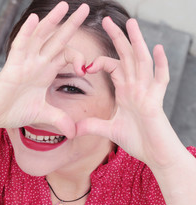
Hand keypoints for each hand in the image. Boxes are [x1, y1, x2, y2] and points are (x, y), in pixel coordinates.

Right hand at [0, 2, 89, 138]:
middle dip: (71, 24)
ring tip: (65, 5)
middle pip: (57, 39)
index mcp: (46, 71)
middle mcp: (37, 63)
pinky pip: (20, 46)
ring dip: (52, 21)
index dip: (79, 57)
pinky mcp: (12, 66)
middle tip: (85, 8)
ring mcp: (25, 62)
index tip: (86, 70)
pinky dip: (27, 33)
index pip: (66, 55)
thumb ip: (60, 119)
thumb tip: (75, 132)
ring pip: (40, 37)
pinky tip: (35, 19)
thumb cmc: (12, 110)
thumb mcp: (43, 114)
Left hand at [77, 17, 174, 166]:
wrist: (155, 155)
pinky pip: (160, 80)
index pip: (112, 66)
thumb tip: (72, 129)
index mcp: (125, 90)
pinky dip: (160, 64)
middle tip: (107, 20)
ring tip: (131, 23)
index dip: (99, 61)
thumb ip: (92, 126)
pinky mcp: (155, 102)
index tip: (85, 64)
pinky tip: (157, 48)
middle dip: (117, 38)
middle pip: (126, 56)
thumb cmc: (137, 140)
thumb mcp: (108, 130)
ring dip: (137, 42)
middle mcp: (136, 87)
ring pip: (142, 62)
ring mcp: (147, 92)